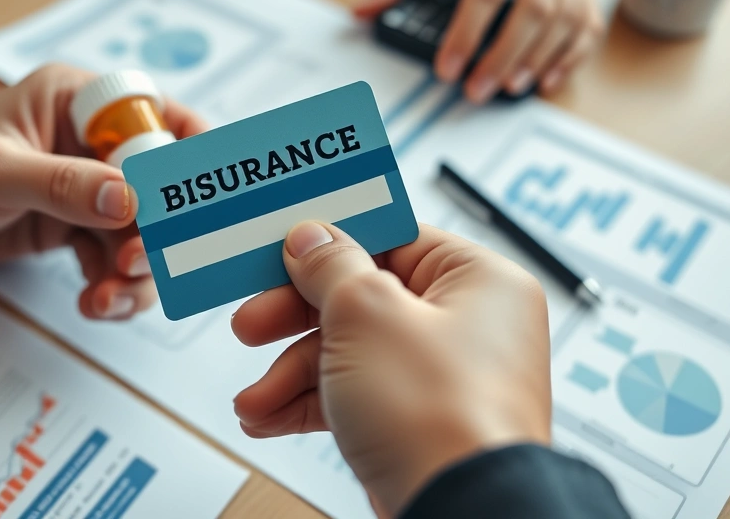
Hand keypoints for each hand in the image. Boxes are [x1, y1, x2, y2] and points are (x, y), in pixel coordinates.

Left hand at [0, 64, 206, 319]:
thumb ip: (60, 184)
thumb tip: (127, 200)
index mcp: (77, 103)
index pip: (158, 118)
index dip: (188, 158)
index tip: (200, 202)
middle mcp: (91, 144)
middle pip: (159, 188)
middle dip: (158, 232)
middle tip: (136, 264)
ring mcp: (86, 189)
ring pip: (141, 234)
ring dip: (137, 272)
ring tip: (110, 299)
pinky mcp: (75, 228)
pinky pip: (113, 261)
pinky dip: (113, 288)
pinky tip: (97, 303)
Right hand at [231, 222, 551, 515]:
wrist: (460, 511)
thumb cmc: (440, 415)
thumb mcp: (366, 314)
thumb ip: (331, 266)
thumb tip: (311, 239)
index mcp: (478, 279)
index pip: (391, 238)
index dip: (330, 243)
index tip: (282, 250)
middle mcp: (468, 324)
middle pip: (362, 297)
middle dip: (294, 319)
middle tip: (251, 324)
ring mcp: (445, 376)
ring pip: (351, 351)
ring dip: (292, 373)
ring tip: (254, 399)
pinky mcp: (421, 420)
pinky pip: (357, 394)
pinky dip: (312, 403)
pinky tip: (269, 416)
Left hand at [354, 0, 603, 102]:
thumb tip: (362, 10)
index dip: (467, 33)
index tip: (446, 69)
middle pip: (535, 8)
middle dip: (504, 54)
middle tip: (475, 90)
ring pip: (567, 17)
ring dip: (538, 58)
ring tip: (508, 88)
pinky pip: (588, 24)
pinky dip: (571, 57)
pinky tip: (544, 81)